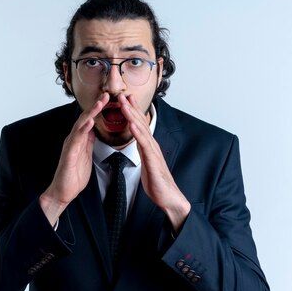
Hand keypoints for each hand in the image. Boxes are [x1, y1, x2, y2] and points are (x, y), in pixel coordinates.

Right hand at [39, 93, 108, 225]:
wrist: (63, 191)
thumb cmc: (74, 175)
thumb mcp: (86, 155)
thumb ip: (88, 142)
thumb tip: (94, 130)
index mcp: (80, 140)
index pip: (90, 120)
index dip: (99, 109)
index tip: (110, 99)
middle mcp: (73, 139)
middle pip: (85, 118)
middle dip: (96, 106)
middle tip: (107, 94)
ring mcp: (70, 146)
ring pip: (80, 125)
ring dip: (90, 113)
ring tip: (100, 103)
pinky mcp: (69, 155)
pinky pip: (76, 140)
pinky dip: (83, 130)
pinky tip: (89, 122)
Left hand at [119, 94, 190, 231]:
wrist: (168, 197)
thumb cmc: (158, 183)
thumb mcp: (147, 165)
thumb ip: (143, 154)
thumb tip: (140, 147)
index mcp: (148, 147)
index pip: (139, 125)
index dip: (132, 111)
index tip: (125, 99)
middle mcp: (152, 146)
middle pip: (140, 122)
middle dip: (131, 107)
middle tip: (123, 93)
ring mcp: (153, 152)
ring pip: (141, 129)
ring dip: (133, 115)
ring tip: (124, 103)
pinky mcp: (153, 160)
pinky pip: (144, 144)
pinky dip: (138, 133)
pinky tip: (132, 124)